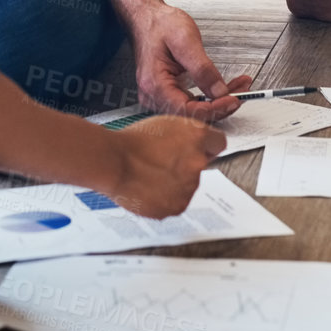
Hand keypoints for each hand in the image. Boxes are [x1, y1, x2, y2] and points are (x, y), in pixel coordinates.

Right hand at [108, 115, 226, 218]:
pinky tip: (149, 187)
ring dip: (174, 182)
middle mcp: (197, 163)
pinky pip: (174, 202)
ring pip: (186, 185)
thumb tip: (197, 144)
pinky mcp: (176, 206)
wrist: (113, 163)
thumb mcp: (164, 123)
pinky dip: (164, 197)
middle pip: (199, 166)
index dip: (205, 145)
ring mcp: (188, 187)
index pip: (218, 143)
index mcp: (197, 137)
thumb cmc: (132, 141)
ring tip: (150, 174)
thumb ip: (188, 134)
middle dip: (185, 164)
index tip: (199, 148)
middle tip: (161, 160)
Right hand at [131, 3, 251, 120]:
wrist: (146, 18)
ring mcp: (159, 97)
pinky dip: (210, 98)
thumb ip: (203, 68)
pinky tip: (223, 90)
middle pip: (193, 115)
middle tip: (242, 91)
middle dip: (221, 105)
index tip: (234, 99)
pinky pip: (191, 103)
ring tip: (237, 87)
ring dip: (218, 102)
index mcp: (155, 84)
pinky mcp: (167, 94)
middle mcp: (153, 96)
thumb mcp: (185, 40)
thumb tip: (219, 91)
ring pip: (194, 111)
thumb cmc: (159, 25)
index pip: (189, 110)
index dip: (215, 108)